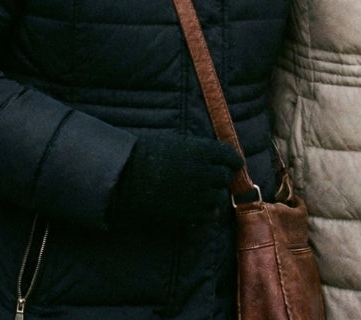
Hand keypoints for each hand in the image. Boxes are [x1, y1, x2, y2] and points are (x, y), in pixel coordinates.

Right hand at [114, 132, 243, 225]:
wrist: (127, 178)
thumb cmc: (146, 154)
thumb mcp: (177, 144)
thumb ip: (198, 152)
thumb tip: (211, 158)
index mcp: (204, 151)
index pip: (230, 156)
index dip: (232, 161)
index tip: (233, 164)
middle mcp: (206, 173)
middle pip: (225, 178)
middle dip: (221, 179)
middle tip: (214, 180)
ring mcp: (199, 195)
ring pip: (219, 198)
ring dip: (214, 196)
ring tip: (204, 196)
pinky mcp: (188, 214)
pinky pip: (206, 216)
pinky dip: (204, 213)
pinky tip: (196, 210)